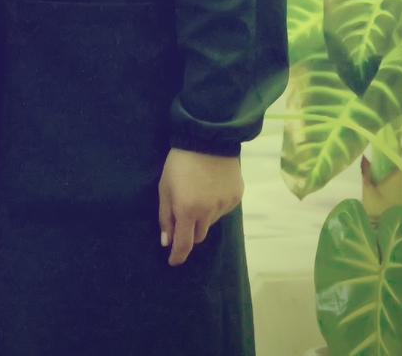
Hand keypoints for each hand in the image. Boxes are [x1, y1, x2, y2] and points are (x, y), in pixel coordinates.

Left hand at [158, 148, 241, 266]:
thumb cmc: (179, 163)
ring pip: (211, 222)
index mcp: (187, 210)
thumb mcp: (165, 188)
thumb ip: (165, 217)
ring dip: (203, 217)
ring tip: (198, 194)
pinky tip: (211, 188)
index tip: (173, 262)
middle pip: (199, 236)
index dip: (178, 256)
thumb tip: (167, 242)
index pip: (184, 244)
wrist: (208, 139)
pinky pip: (223, 209)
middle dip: (189, 232)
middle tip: (183, 216)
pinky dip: (215, 205)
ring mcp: (225, 205)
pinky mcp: (236, 197)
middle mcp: (208, 212)